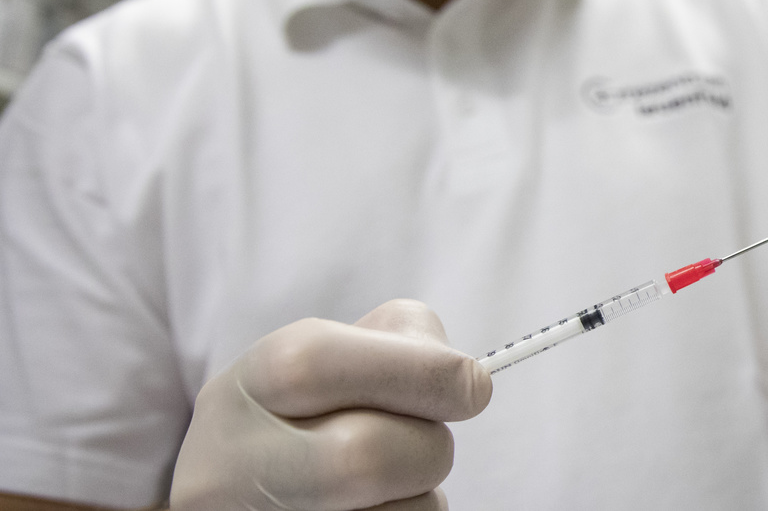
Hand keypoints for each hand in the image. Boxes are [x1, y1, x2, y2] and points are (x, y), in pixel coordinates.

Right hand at [170, 300, 491, 510]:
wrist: (244, 483)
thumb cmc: (309, 406)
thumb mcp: (330, 352)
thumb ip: (399, 339)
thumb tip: (462, 381)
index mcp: (250, 384)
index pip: (319, 364)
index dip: (418, 371)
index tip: (471, 387)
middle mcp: (231, 464)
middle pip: (361, 457)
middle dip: (426, 444)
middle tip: (428, 437)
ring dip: (421, 491)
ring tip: (392, 474)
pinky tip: (375, 503)